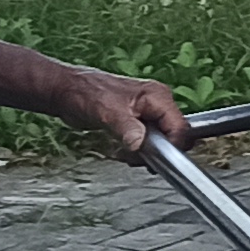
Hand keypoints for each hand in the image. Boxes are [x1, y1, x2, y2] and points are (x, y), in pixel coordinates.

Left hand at [55, 65, 188, 151]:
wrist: (69, 92)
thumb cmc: (86, 94)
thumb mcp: (107, 112)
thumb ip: (126, 128)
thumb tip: (140, 144)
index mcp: (158, 96)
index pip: (180, 127)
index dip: (170, 146)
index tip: (152, 158)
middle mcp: (158, 104)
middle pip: (173, 137)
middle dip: (156, 152)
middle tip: (134, 155)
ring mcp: (150, 113)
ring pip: (162, 143)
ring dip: (144, 154)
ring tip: (123, 151)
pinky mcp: (141, 123)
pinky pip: (150, 143)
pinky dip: (138, 151)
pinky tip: (123, 149)